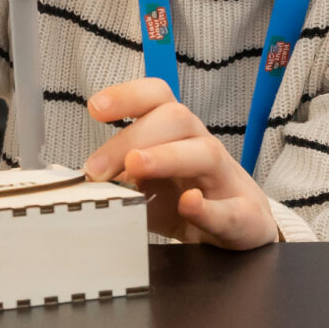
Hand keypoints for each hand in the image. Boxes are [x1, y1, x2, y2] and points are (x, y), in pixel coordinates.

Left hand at [80, 79, 282, 249]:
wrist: (242, 231)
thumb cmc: (190, 200)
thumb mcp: (150, 187)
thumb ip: (122, 182)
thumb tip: (84, 182)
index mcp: (178, 135)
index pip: (158, 98)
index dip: (128, 95)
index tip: (95, 108)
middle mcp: (203, 147)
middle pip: (176, 119)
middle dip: (133, 137)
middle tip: (97, 168)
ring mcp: (227, 181)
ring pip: (205, 153)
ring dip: (167, 157)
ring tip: (135, 168)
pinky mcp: (245, 217)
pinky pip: (231, 208)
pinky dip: (208, 208)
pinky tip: (189, 205)